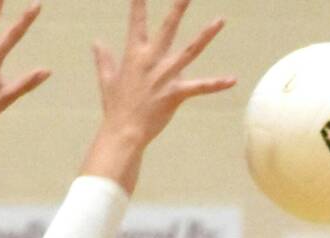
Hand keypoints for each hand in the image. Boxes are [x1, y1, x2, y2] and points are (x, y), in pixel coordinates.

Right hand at [82, 0, 235, 190]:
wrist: (123, 133)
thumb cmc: (115, 107)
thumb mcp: (106, 79)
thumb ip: (103, 59)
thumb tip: (96, 42)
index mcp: (134, 55)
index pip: (137, 22)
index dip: (139, 3)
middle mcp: (151, 61)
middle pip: (167, 28)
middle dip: (177, 8)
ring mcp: (165, 76)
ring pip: (189, 51)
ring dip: (206, 35)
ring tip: (221, 20)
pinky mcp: (175, 93)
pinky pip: (200, 87)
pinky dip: (216, 84)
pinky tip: (233, 80)